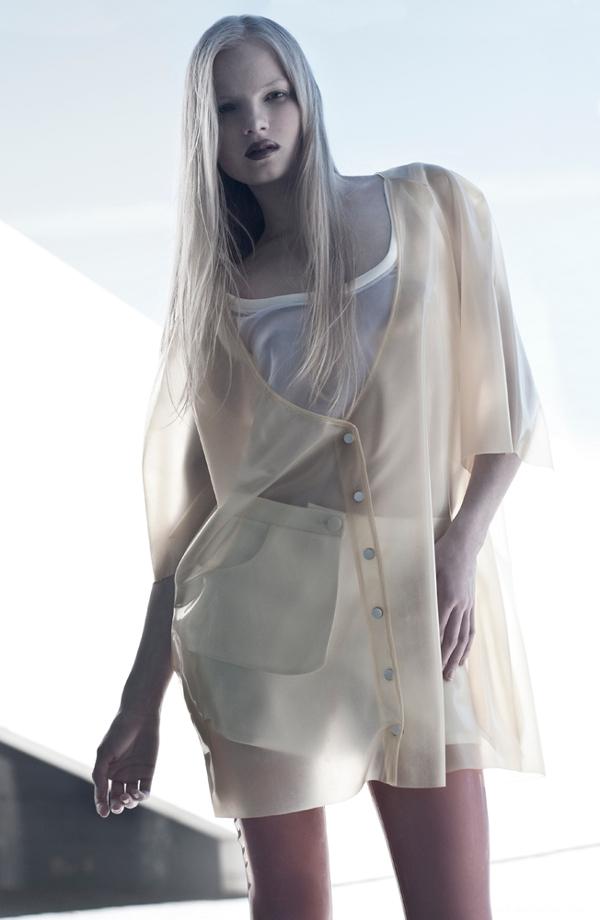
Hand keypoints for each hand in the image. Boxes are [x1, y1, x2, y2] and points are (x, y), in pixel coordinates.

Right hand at [92, 708, 159, 817]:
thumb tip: (100, 797)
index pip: (103, 794)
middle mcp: (120, 776)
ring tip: (128, 796)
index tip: (104, 813)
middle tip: (118, 805)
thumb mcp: (104, 754)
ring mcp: (134, 775)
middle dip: (117, 805)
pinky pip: (145, 790)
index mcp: (107, 772)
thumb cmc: (118, 733)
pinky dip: (141, 796)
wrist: (139, 718)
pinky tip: (138, 793)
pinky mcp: (148, 772)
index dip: (102, 805)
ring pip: (131, 798)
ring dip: (129, 802)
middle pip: (118, 799)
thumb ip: (100, 775)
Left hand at [433, 525, 476, 680]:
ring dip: (457, 657)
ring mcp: (468, 605)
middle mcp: (460, 604)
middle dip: (445, 659)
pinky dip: (468, 645)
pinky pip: (471, 629)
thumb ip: (419, 586)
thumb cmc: (442, 553)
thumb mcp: (426, 568)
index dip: (433, 646)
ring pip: (463, 637)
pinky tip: (464, 657)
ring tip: (452, 674)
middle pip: (452, 638)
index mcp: (446, 596)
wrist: (465, 544)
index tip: (426, 661)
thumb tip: (405, 603)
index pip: (439, 628)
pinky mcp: (472, 604)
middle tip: (439, 677)